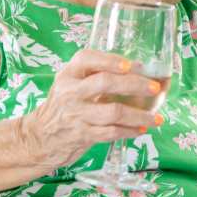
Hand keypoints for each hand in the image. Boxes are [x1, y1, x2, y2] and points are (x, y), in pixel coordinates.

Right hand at [17, 49, 164, 167]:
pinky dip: (130, 131)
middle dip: (134, 84)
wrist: (40, 137)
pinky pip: (111, 132)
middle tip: (155, 88)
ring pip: (113, 112)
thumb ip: (96, 74)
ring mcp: (76, 115)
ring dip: (139, 115)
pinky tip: (141, 130)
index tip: (131, 65)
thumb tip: (141, 69)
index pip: (87, 59)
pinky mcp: (82, 135)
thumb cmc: (64, 105)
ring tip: (156, 118)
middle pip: (105, 83)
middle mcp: (70, 92)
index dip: (110, 60)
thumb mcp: (71, 84)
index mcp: (69, 74)